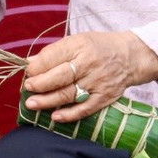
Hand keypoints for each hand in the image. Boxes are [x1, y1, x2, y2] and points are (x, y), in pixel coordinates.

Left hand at [23, 30, 157, 121]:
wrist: (131, 56)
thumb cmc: (98, 47)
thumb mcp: (77, 41)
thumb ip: (53, 52)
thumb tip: (29, 63)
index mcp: (80, 46)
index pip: (53, 57)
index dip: (37, 67)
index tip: (27, 72)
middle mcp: (89, 64)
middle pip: (60, 77)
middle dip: (40, 84)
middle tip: (27, 88)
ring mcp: (97, 82)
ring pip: (69, 94)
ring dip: (48, 101)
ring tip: (32, 104)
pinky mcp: (105, 97)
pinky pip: (85, 109)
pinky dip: (69, 114)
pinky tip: (55, 117)